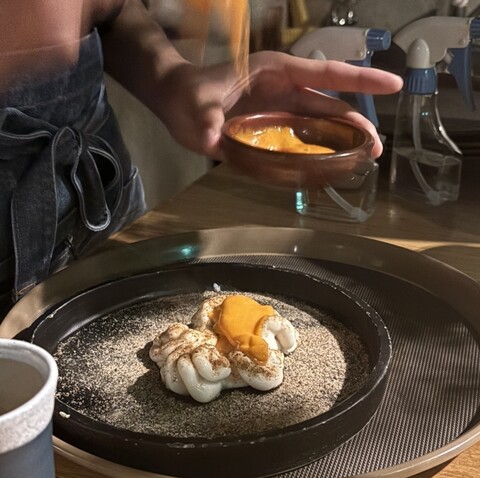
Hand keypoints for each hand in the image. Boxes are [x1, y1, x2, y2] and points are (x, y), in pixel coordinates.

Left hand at [156, 51, 402, 158]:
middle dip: (357, 123)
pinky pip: (304, 134)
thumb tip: (212, 138)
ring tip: (363, 157)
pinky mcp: (273, 123)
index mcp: (275, 73)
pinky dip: (321, 145)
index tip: (392, 85)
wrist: (176, 99)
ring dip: (343, 137)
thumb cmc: (187, 95)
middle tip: (376, 149)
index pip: (326, 75)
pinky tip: (333, 162)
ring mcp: (280, 106)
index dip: (360, 81)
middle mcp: (284, 88)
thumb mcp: (196, 107)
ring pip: (321, 120)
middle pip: (330, 103)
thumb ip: (206, 121)